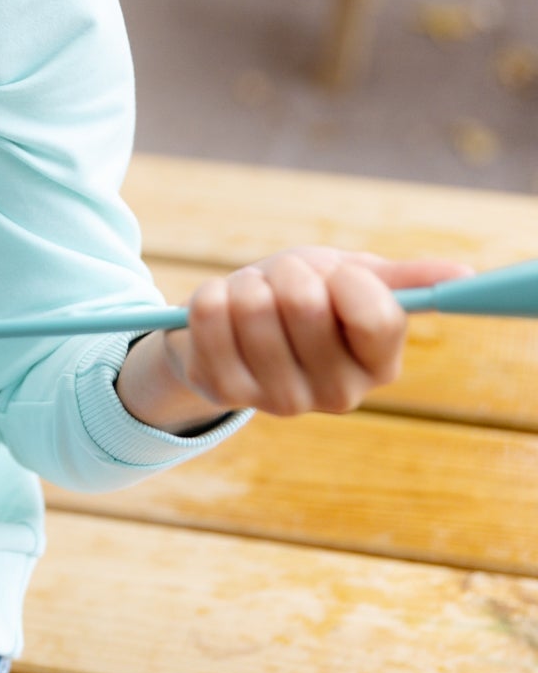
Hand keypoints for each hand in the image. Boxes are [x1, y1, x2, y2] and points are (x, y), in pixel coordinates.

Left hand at [117, 248, 471, 429]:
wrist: (237, 328)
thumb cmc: (306, 296)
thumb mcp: (353, 279)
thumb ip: (402, 279)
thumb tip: (463, 274)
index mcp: (380, 365)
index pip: (378, 317)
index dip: (349, 280)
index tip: (336, 273)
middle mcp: (336, 395)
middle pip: (306, 303)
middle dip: (290, 272)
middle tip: (286, 282)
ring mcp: (279, 400)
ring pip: (253, 306)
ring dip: (248, 282)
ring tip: (254, 296)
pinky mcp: (226, 392)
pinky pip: (210, 316)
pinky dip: (212, 295)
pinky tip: (223, 311)